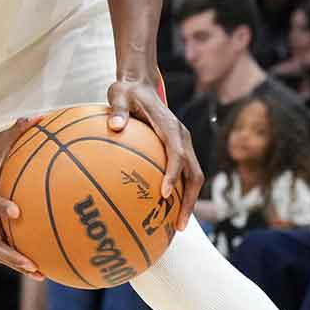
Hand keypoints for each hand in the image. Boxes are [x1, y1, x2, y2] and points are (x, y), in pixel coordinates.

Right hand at [0, 116, 41, 277]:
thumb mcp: (1, 139)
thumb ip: (17, 130)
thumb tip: (38, 116)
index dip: (0, 207)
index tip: (17, 211)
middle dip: (10, 255)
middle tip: (30, 263)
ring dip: (17, 264)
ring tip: (40, 273)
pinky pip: (8, 248)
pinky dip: (22, 259)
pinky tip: (45, 267)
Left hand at [107, 78, 200, 229]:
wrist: (140, 82)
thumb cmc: (127, 90)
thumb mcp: (118, 94)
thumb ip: (118, 110)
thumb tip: (114, 126)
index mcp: (171, 126)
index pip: (176, 154)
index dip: (172, 174)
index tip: (163, 194)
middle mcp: (182, 137)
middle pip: (194, 173)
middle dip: (189, 200)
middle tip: (178, 225)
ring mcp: (183, 144)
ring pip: (193, 177)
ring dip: (188, 201)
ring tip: (176, 226)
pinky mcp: (178, 149)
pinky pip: (183, 174)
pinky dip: (180, 193)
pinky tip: (165, 211)